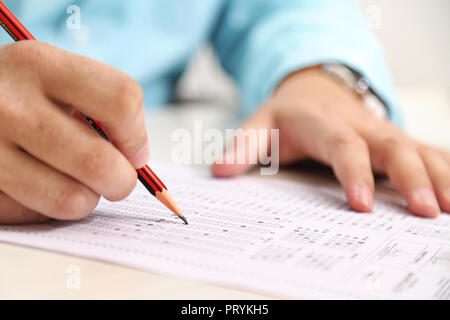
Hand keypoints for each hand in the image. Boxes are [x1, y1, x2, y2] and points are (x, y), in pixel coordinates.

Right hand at [0, 41, 148, 223]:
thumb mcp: (50, 76)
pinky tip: (35, 184)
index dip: (136, 134)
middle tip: (115, 178)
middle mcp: (8, 105)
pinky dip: (47, 207)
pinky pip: (37, 216)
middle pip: (99, 163)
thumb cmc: (16, 93)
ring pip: (72, 200)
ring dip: (85, 198)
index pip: (121, 101)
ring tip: (72, 179)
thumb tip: (137, 158)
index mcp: (39, 65)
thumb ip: (99, 105)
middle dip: (121, 180)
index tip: (133, 150)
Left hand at [211, 67, 449, 216]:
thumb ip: (241, 146)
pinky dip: (445, 169)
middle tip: (426, 212)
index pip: (344, 147)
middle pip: (393, 147)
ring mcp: (382, 132)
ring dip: (439, 176)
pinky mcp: (395, 139)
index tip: (363, 205)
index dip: (355, 173)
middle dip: (412, 178)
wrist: (312, 88)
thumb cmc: (288, 113)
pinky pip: (427, 151)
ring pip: (418, 149)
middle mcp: (361, 126)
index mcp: (326, 124)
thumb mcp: (258, 124)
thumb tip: (220, 172)